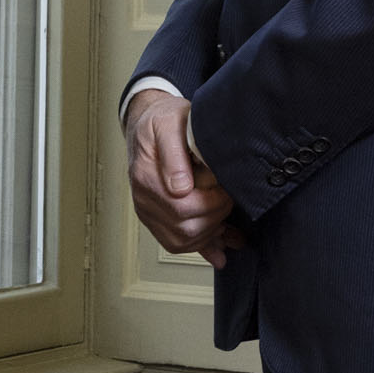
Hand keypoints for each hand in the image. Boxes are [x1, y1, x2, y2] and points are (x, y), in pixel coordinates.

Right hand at [126, 90, 241, 262]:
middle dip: (215, 218)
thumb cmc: (163, 121)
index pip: (182, 208)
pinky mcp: (157, 219)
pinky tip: (221, 251)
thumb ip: (174, 154)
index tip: (225, 188)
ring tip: (227, 220)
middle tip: (229, 198)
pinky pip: (177, 244)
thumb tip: (180, 188)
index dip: (211, 203)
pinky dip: (203, 248)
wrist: (149, 123)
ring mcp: (149, 212)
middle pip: (185, 229)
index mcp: (146, 177)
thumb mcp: (170, 124)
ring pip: (182, 241)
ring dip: (210, 235)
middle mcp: (144, 200)